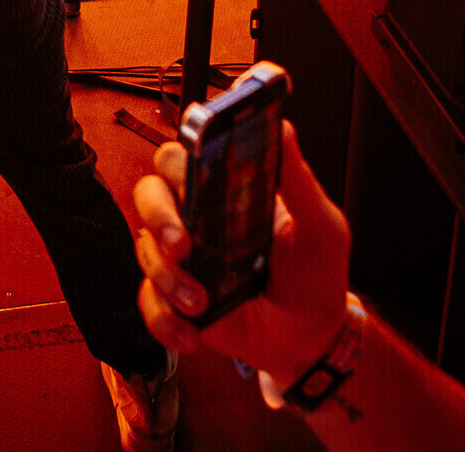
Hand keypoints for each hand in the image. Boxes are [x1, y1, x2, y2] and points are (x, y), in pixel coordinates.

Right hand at [133, 122, 349, 382]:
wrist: (311, 337)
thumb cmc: (315, 274)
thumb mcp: (319, 226)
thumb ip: (298, 181)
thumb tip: (284, 128)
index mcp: (226, 190)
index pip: (186, 155)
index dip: (179, 156)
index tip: (189, 168)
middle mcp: (197, 216)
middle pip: (150, 192)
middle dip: (159, 215)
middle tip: (182, 244)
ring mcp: (183, 258)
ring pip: (145, 248)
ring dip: (167, 277)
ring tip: (202, 302)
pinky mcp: (175, 299)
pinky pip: (148, 303)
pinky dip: (164, 319)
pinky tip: (192, 333)